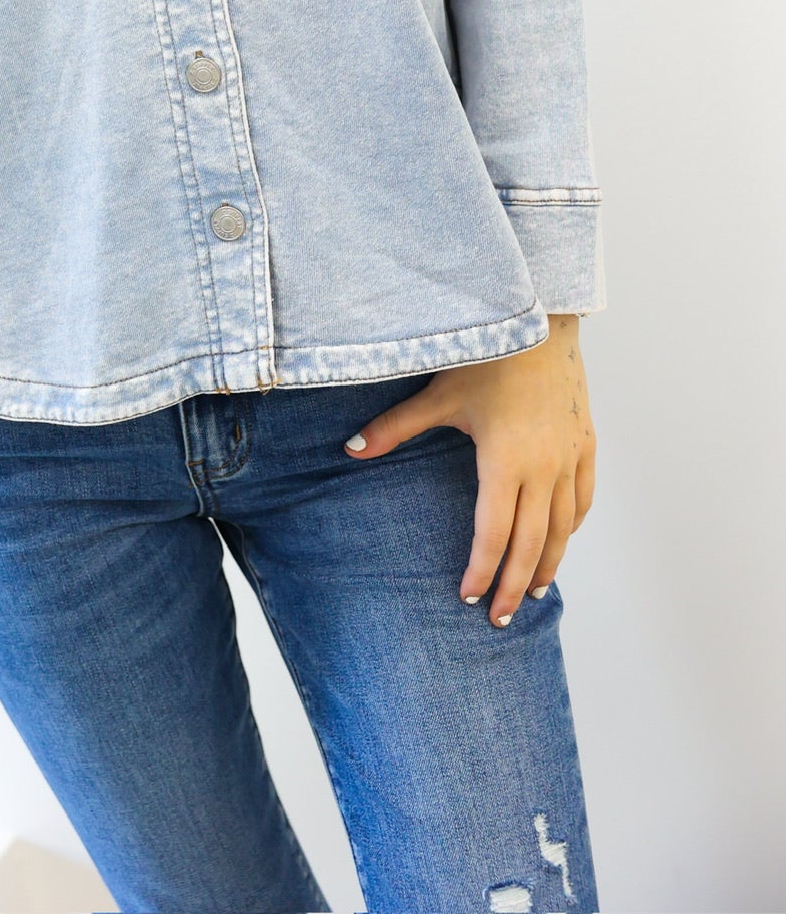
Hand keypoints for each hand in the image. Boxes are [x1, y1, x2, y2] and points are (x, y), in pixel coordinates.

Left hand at [344, 316, 595, 624]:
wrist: (540, 316)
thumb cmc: (486, 354)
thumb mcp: (437, 392)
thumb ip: (396, 428)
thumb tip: (349, 449)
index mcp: (506, 460)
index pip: (494, 533)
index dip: (483, 570)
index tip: (470, 597)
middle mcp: (545, 466)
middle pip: (533, 543)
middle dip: (515, 585)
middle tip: (502, 620)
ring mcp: (571, 456)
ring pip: (565, 527)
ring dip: (549, 563)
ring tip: (534, 591)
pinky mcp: (586, 442)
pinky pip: (584, 497)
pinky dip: (573, 525)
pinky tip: (563, 539)